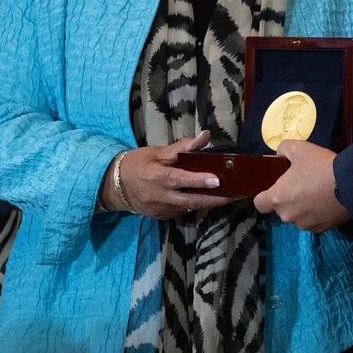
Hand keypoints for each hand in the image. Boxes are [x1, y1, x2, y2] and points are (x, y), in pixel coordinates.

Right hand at [99, 130, 237, 218]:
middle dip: (215, 199)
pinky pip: (183, 211)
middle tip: (236, 194)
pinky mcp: (163, 217)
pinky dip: (197, 205)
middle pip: (191, 200)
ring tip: (230, 196)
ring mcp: (161, 210)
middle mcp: (159, 196)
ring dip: (210, 202)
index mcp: (155, 176)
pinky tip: (210, 199)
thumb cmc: (137, 163)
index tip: (217, 180)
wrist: (115, 186)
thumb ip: (182, 148)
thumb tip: (205, 136)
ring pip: (190, 208)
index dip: (198, 180)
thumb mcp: (157, 152)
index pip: (179, 179)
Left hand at [254, 139, 349, 232]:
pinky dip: (317, 213)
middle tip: (303, 183)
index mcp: (277, 198)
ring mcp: (304, 224)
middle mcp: (287, 215)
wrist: (351, 185)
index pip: (259, 203)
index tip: (277, 188)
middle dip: (289, 198)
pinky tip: (327, 201)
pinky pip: (313, 221)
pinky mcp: (321, 229)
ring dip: (303, 207)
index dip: (265, 195)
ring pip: (298, 215)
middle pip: (281, 208)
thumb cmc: (321, 166)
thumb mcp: (299, 148)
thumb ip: (283, 149)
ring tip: (318, 191)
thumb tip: (280, 155)